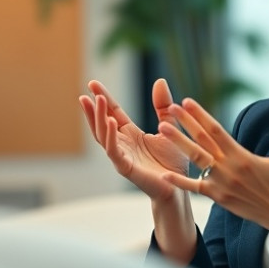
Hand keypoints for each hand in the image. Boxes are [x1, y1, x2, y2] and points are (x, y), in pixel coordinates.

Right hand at [78, 79, 188, 200]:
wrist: (179, 187)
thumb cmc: (172, 161)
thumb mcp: (169, 126)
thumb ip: (163, 106)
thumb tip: (159, 80)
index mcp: (130, 134)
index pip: (112, 112)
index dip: (103, 98)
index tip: (93, 83)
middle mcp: (122, 144)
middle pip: (102, 123)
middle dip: (94, 107)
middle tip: (88, 89)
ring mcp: (121, 156)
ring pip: (103, 135)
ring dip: (99, 118)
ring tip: (98, 100)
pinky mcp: (126, 168)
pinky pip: (114, 151)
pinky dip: (110, 137)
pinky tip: (110, 122)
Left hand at [158, 98, 268, 232]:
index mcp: (242, 156)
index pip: (216, 130)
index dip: (200, 115)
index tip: (187, 102)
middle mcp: (229, 168)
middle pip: (202, 141)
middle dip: (185, 123)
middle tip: (169, 108)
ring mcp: (221, 184)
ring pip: (196, 159)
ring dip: (178, 143)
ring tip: (162, 129)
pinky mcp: (218, 198)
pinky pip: (195, 188)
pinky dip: (180, 181)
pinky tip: (165, 173)